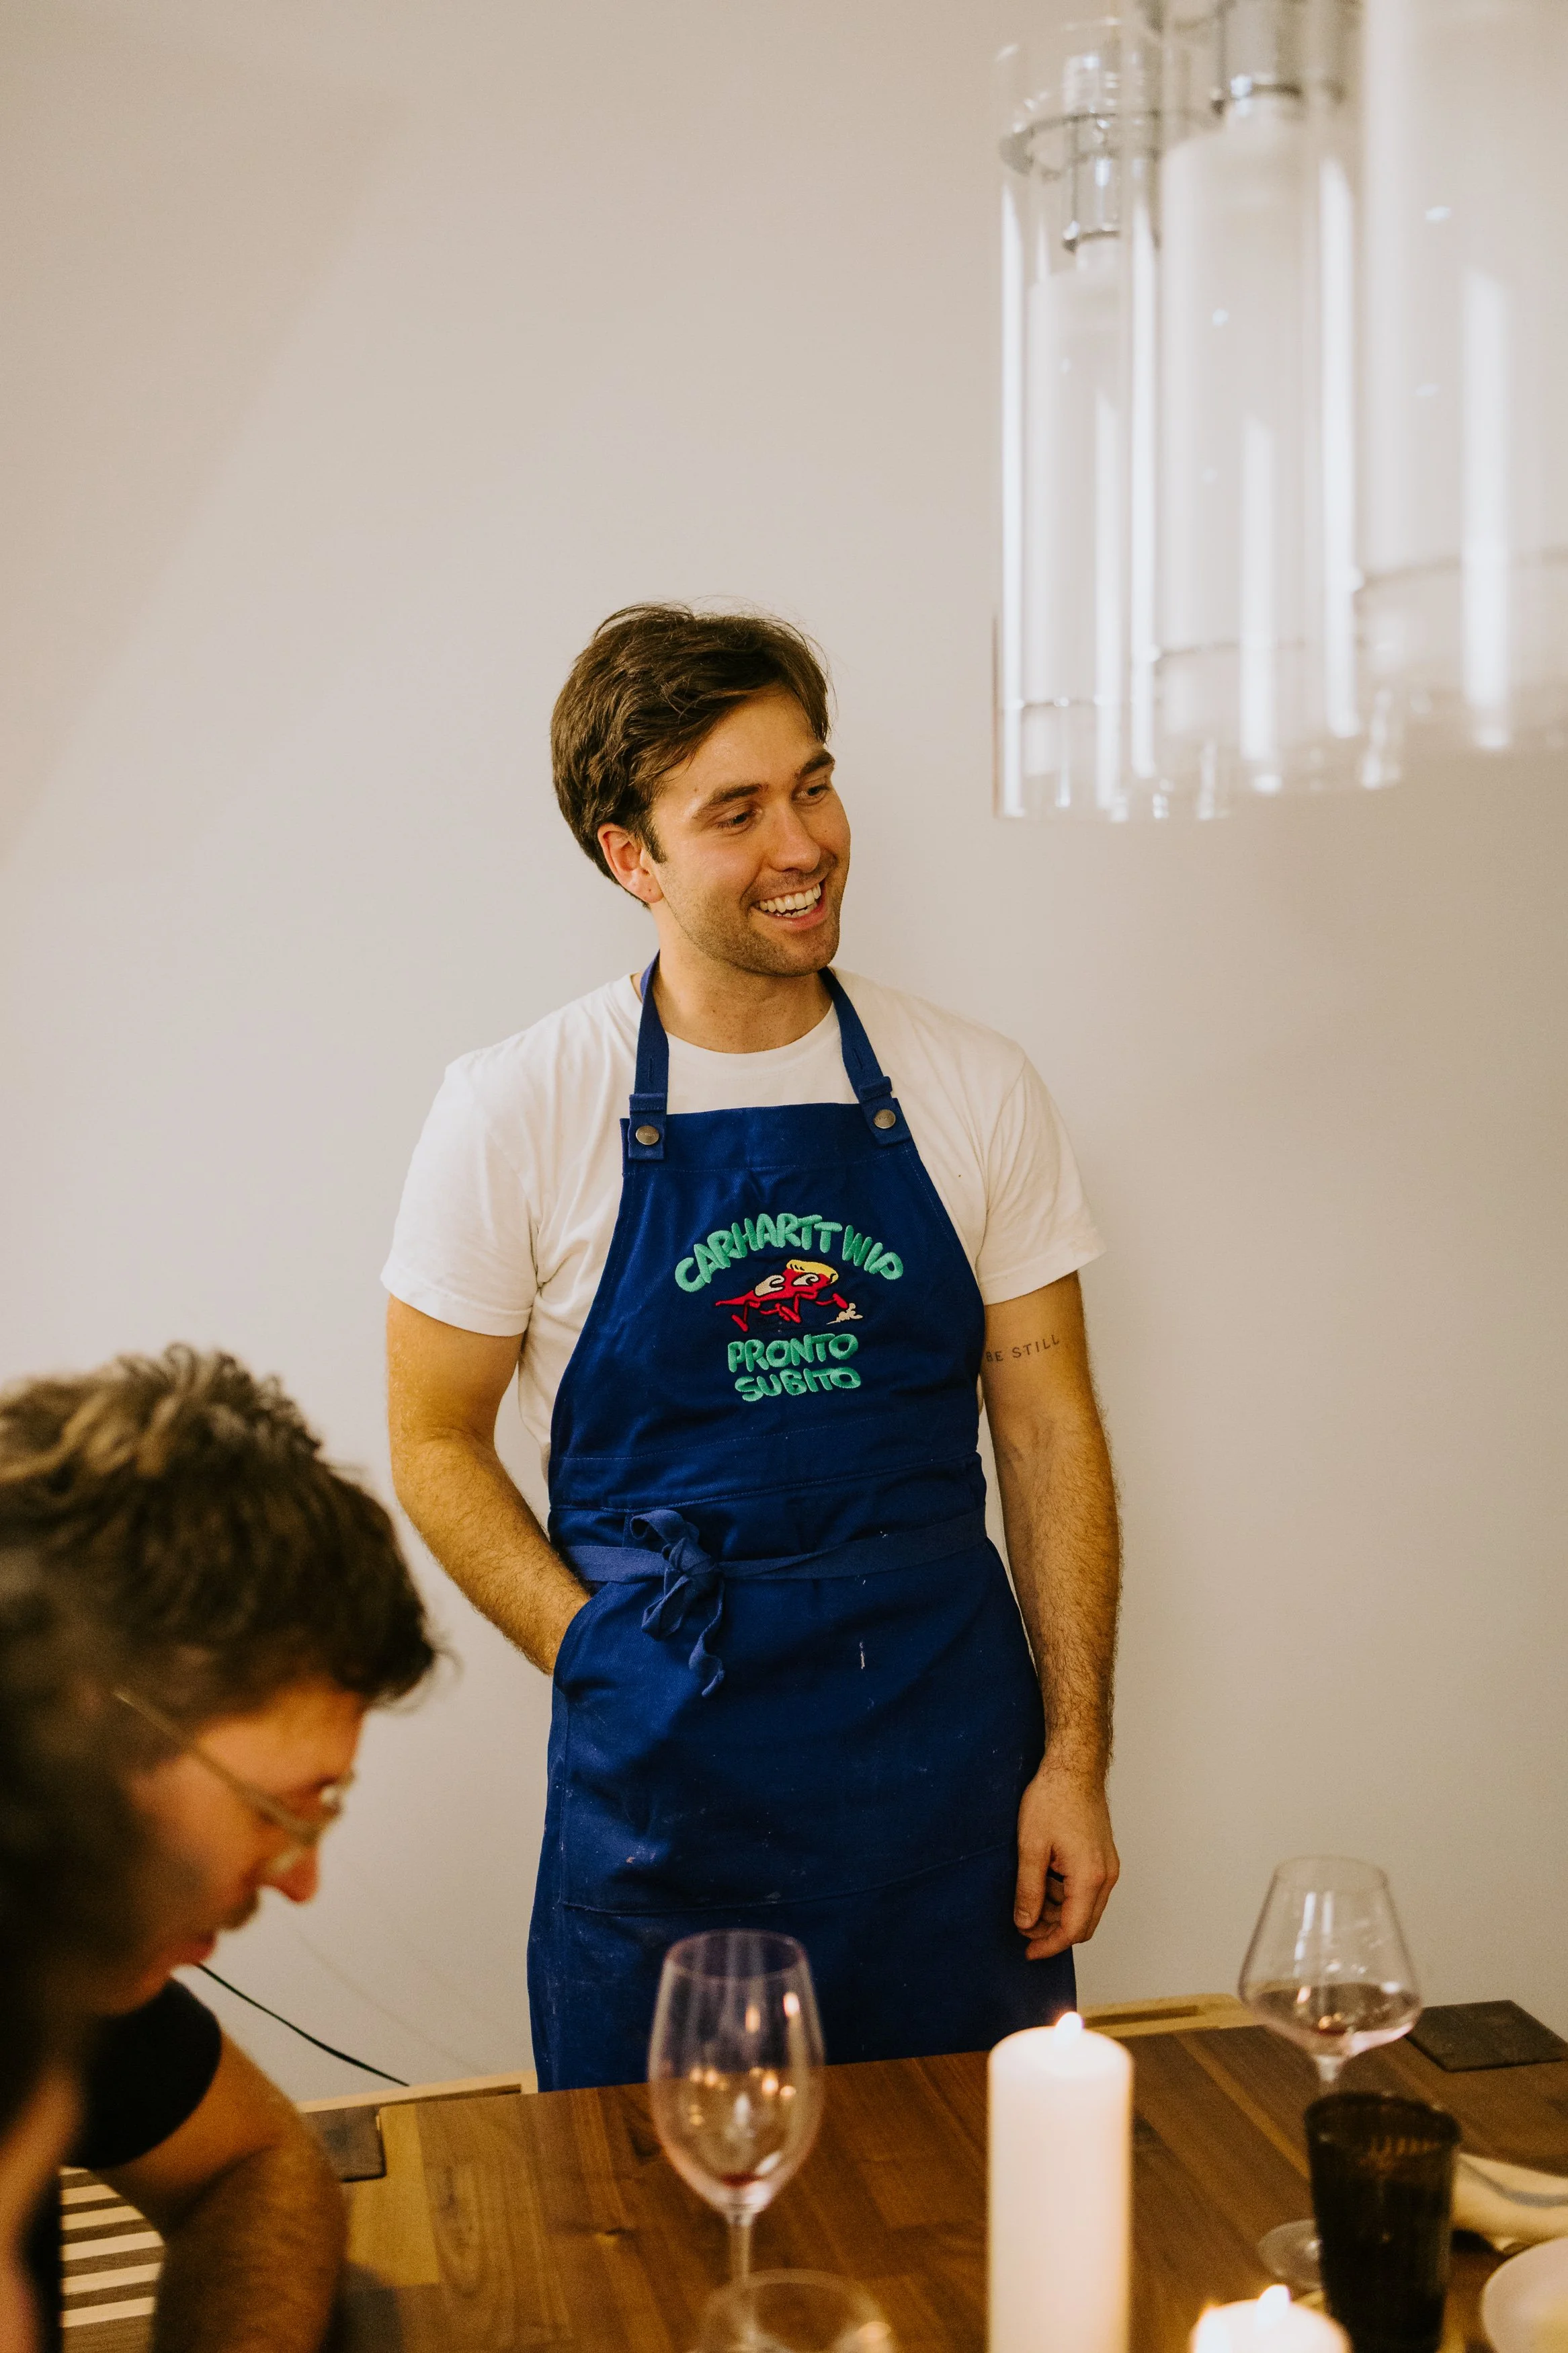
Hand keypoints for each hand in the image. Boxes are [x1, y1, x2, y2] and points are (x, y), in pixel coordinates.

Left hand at [1014, 1761, 1119, 1960]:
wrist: (1074, 1767)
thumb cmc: (1053, 1799)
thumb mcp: (1031, 1847)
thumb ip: (1029, 1890)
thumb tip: (1025, 1924)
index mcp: (1090, 1877)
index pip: (1073, 1930)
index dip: (1049, 1945)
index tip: (1028, 1952)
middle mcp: (1106, 1876)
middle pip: (1083, 1924)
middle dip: (1053, 1931)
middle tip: (1023, 1926)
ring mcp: (1108, 1866)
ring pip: (1085, 1908)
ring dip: (1058, 1911)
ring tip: (1029, 1895)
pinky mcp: (1103, 1857)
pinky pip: (1087, 1890)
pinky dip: (1066, 1894)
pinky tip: (1043, 1878)